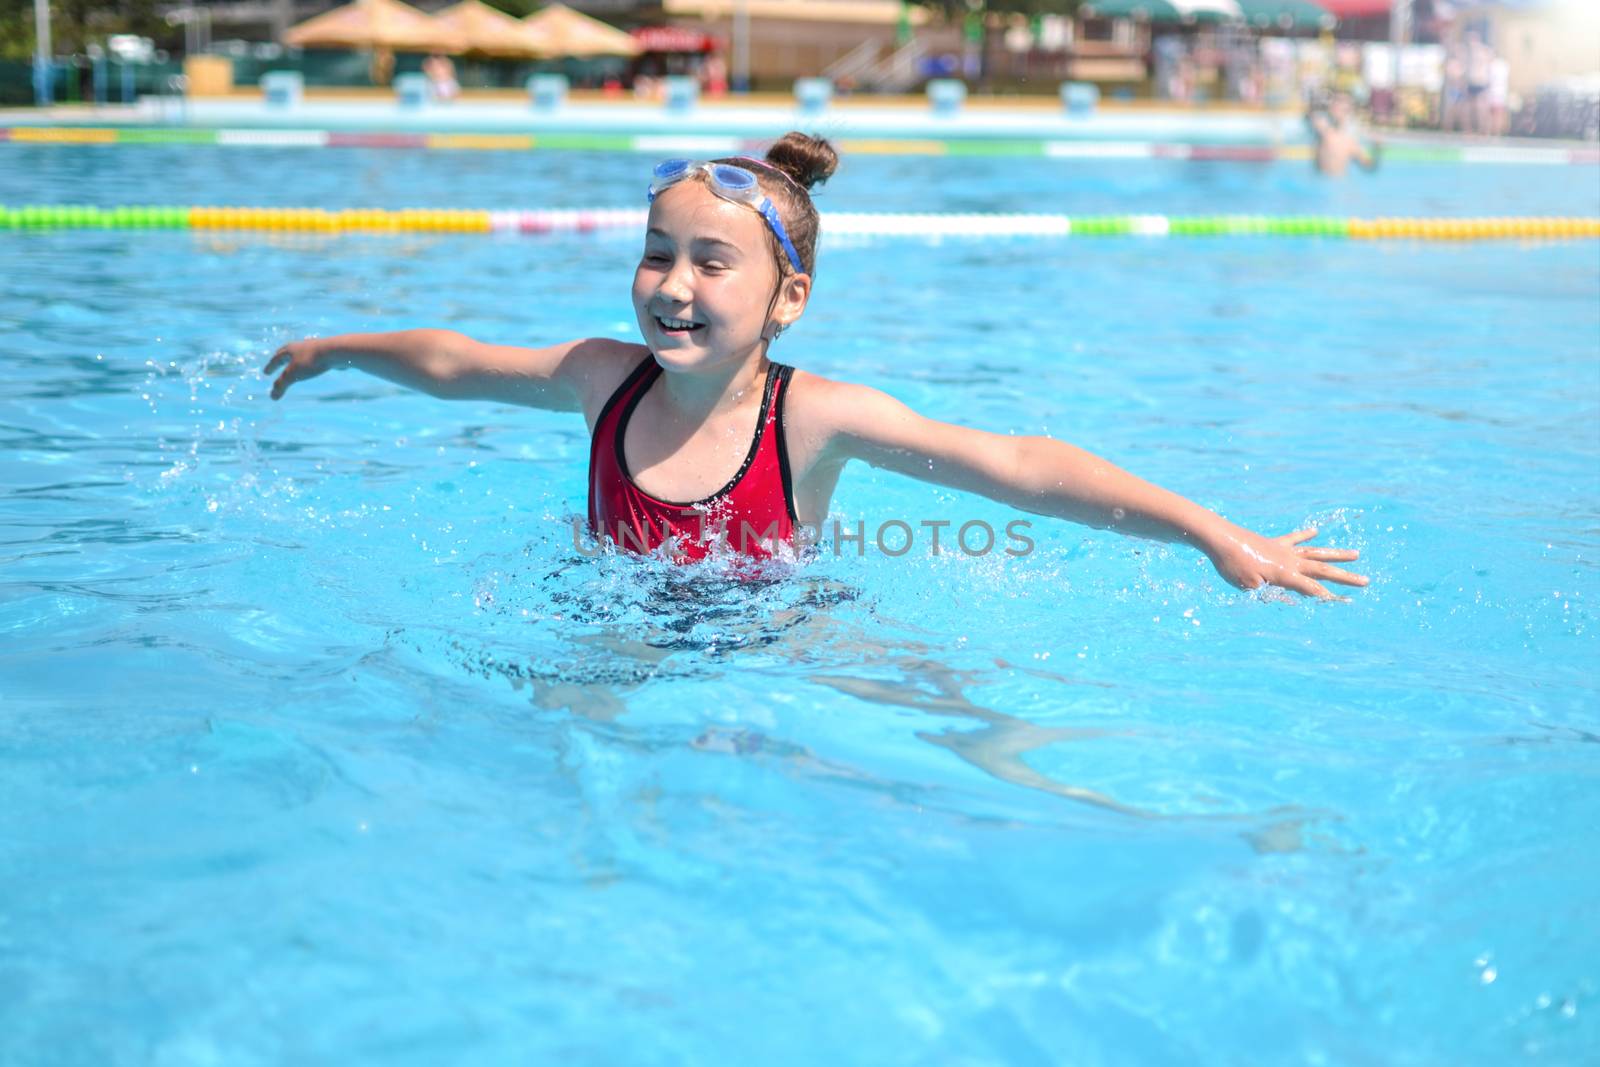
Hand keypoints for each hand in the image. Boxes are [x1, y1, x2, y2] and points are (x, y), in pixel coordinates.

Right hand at [262, 338, 335, 399]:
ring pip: (302, 353)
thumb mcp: (293, 375)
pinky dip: (311, 362)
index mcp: (290, 349)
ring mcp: (314, 347)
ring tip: (296, 363)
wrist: (336, 351)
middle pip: (287, 352)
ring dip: (296, 359)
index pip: (276, 359)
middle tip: (277, 362)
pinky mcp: (326, 352)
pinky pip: (315, 357)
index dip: (271, 367)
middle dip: (280, 359)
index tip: (266, 373)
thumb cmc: (311, 362)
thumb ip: (281, 385)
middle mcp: (301, 346)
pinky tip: (315, 365)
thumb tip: (272, 397)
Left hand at [1206, 525, 1367, 600]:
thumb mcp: (1250, 587)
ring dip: (1336, 555)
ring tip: (1356, 554)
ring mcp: (1283, 549)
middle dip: (1345, 577)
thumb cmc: (1232, 566)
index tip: (1348, 602)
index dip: (1329, 597)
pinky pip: (1294, 539)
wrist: (1220, 539)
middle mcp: (1289, 560)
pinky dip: (1305, 535)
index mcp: (1285, 574)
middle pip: (1323, 570)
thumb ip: (1271, 593)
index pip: (1312, 589)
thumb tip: (1291, 598)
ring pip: (1315, 552)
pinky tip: (1316, 531)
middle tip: (1366, 580)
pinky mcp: (1274, 542)